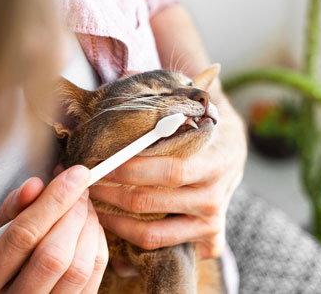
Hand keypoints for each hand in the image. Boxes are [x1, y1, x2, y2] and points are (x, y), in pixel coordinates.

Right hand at [0, 166, 107, 293]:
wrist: (9, 288)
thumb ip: (12, 211)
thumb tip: (36, 185)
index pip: (23, 236)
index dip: (54, 201)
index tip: (76, 174)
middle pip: (55, 255)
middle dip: (74, 214)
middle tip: (80, 189)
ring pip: (80, 268)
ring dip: (89, 227)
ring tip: (84, 205)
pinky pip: (95, 275)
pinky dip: (98, 244)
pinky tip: (90, 226)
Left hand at [91, 86, 246, 258]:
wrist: (234, 148)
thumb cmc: (205, 127)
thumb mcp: (195, 108)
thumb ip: (166, 94)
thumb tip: (130, 73)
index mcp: (214, 160)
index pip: (167, 170)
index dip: (128, 169)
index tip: (98, 163)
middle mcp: (215, 194)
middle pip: (153, 201)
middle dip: (111, 193)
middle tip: (85, 184)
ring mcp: (211, 219)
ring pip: (154, 232)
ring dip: (115, 221)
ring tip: (92, 206)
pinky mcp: (208, 236)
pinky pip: (164, 247)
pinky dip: (137, 243)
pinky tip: (118, 229)